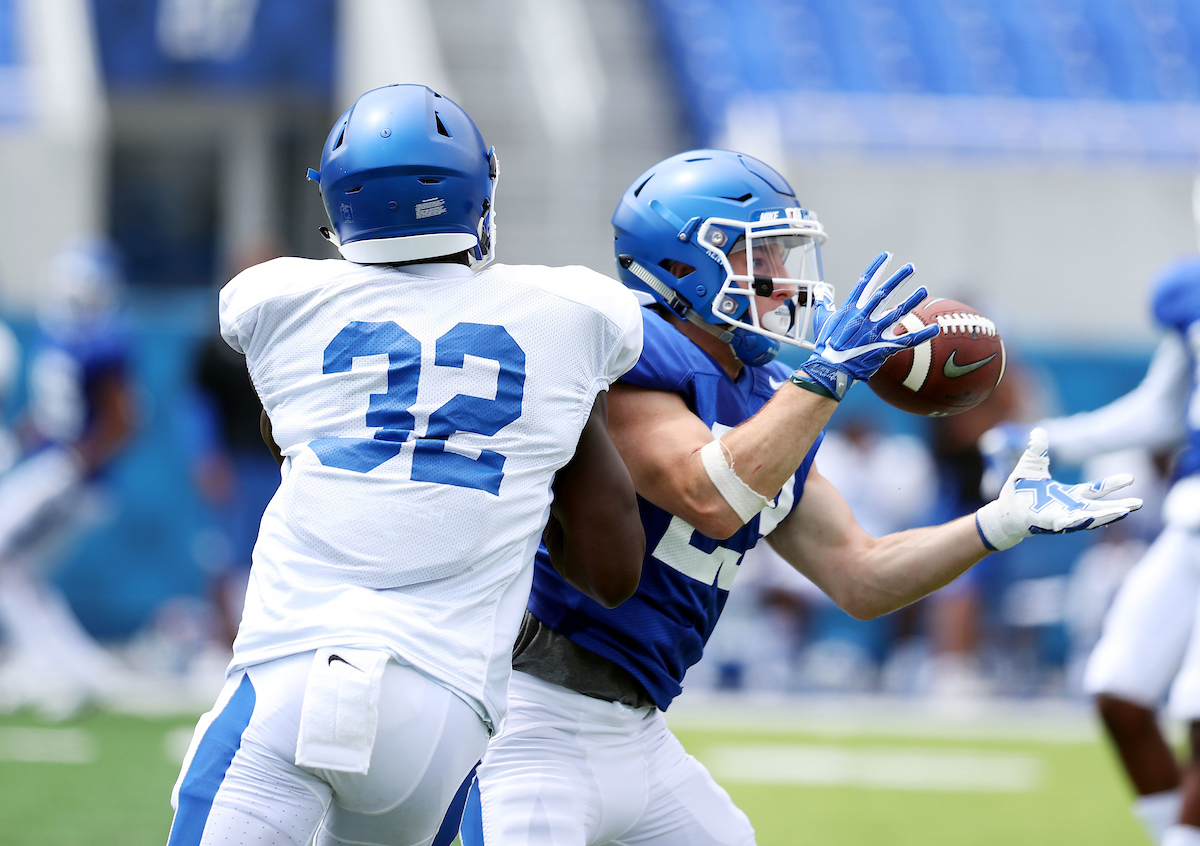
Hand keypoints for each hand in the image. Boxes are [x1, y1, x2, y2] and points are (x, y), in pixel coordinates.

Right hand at [794, 252, 937, 399]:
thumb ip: (823, 303)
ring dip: (912, 300)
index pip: (865, 282)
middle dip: (898, 279)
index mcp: (850, 308)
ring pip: (898, 312)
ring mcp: (875, 331)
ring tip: (924, 290)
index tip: (887, 255)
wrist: (830, 369)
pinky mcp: (884, 347)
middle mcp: (864, 317)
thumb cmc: (825, 345)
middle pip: (884, 293)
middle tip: (910, 267)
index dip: (877, 268)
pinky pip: (907, 340)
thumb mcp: (822, 320)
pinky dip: (922, 335)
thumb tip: (820, 290)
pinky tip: (935, 328)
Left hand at [975, 428, 1141, 550]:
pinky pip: (1066, 523)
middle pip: (1100, 508)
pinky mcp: (1049, 523)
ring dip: (1106, 515)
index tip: (1131, 478)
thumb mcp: (1031, 465)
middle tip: (1139, 504)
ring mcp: (1061, 517)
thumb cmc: (1019, 491)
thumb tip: (1039, 430)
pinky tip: (1090, 518)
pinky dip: (1078, 521)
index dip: (1112, 484)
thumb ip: (1038, 449)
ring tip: (1125, 512)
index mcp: (1069, 495)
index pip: (1095, 490)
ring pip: (1089, 518)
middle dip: (1119, 506)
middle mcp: (1069, 508)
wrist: (1004, 510)